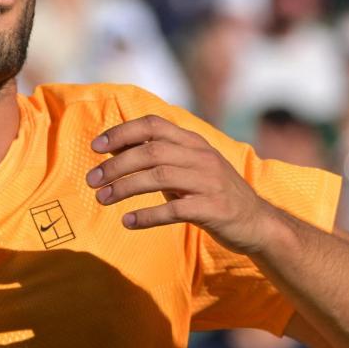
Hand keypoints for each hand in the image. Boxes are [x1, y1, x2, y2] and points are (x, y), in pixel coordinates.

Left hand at [87, 114, 278, 252]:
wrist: (257, 222)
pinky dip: (147, 215)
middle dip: (116, 165)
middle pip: (150, 151)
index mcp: (193, 142)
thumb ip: (158, 157)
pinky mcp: (212, 209)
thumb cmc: (213, 193)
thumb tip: (113, 149)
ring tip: (102, 199)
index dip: (122, 132)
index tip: (96, 146)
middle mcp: (201, 157)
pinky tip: (128, 222)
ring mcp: (208, 182)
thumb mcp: (188, 168)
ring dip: (125, 188)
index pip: (153, 125)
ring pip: (158, 176)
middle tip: (91, 180)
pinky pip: (174, 209)